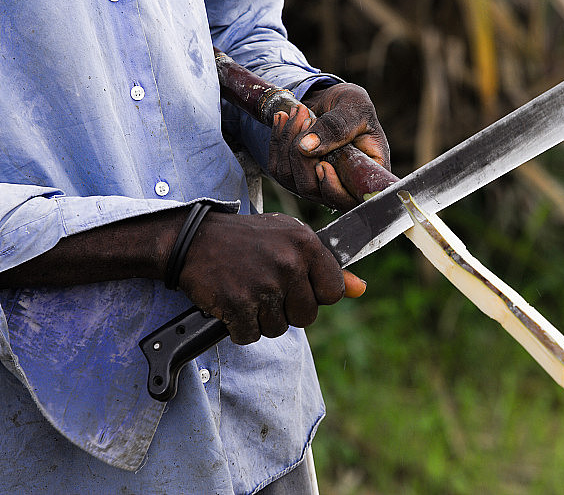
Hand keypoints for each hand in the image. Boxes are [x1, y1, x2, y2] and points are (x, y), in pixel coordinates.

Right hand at [177, 211, 365, 344]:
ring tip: (246, 291)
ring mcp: (264, 285)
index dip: (316, 296)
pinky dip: (238, 327)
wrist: (193, 239)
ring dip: (260, 319)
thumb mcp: (290, 241)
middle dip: (287, 311)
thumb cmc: (247, 240)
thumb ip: (328, 267)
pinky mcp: (239, 304)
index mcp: (306, 244)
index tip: (297, 287)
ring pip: (278, 329)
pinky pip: (250, 335)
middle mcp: (289, 263)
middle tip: (265, 289)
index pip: (333, 292)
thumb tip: (360, 289)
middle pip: (307, 317)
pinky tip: (231, 303)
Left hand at [268, 83, 389, 209]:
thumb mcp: (354, 107)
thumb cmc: (353, 105)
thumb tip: (307, 147)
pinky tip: (284, 119)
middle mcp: (341, 186)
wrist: (332, 101)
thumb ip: (336, 126)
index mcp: (366, 174)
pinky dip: (278, 140)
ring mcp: (316, 184)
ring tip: (299, 112)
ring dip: (288, 141)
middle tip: (306, 118)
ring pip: (291, 179)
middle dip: (302, 154)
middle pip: (312, 189)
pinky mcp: (296, 176)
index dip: (333, 189)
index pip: (349, 199)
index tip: (323, 165)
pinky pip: (278, 167)